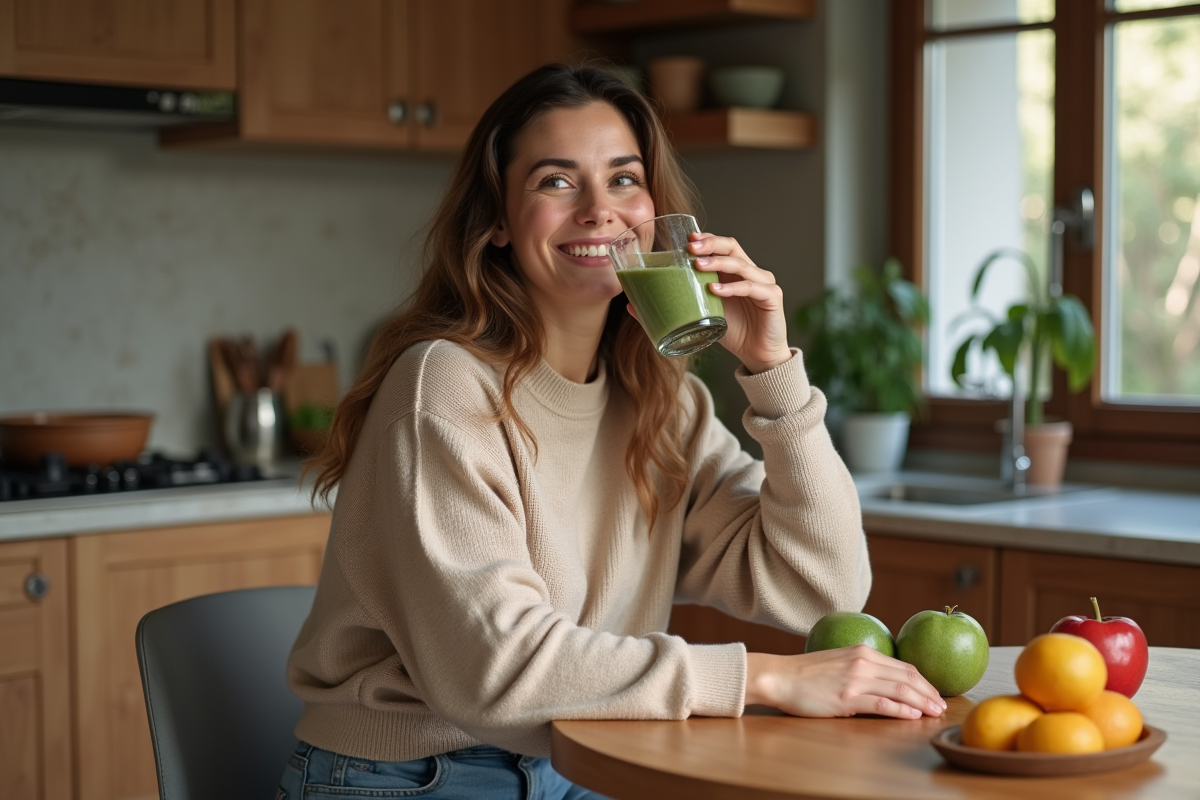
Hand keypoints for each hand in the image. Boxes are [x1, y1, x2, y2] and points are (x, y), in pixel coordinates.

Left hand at [688, 232, 790, 373]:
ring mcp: (764, 283)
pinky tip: (715, 290)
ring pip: (740, 265)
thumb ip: (690, 299)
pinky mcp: (772, 297)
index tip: (688, 239)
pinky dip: (731, 288)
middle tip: (691, 248)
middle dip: (710, 245)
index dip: (708, 239)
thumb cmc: (734, 331)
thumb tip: (647, 299)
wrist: (757, 354)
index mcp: (737, 272)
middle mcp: (752, 272)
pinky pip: (750, 288)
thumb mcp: (707, 312)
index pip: (724, 246)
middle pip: (732, 247)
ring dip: (718, 263)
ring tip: (698, 266)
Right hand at [745, 646, 947, 719]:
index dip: (924, 682)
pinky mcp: (847, 698)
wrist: (779, 676)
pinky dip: (901, 710)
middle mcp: (863, 662)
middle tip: (942, 706)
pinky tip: (912, 716)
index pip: (904, 667)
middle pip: (908, 678)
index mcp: (862, 652)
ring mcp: (856, 680)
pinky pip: (882, 704)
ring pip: (900, 691)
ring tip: (934, 713)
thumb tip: (882, 683)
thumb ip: (860, 669)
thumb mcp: (838, 662)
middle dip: (929, 693)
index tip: (934, 694)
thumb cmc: (805, 674)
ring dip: (922, 703)